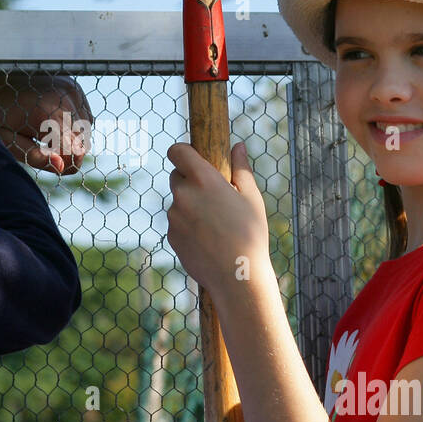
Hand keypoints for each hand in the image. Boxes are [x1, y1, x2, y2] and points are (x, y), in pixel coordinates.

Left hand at [0, 70, 91, 174]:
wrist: (0, 79)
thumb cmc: (2, 115)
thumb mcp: (9, 140)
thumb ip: (34, 157)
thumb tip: (61, 167)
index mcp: (46, 115)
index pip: (74, 149)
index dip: (69, 163)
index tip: (56, 165)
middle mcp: (65, 101)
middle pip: (81, 142)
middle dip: (67, 151)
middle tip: (44, 147)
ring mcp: (72, 92)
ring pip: (84, 130)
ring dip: (71, 137)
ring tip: (46, 131)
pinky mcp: (76, 88)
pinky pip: (84, 117)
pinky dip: (72, 124)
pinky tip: (53, 120)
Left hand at [165, 140, 270, 299]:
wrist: (237, 275)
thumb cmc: (250, 234)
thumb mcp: (251, 197)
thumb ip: (241, 168)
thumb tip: (238, 146)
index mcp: (203, 180)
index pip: (177, 151)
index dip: (183, 151)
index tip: (193, 157)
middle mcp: (183, 195)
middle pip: (176, 176)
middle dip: (190, 180)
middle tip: (212, 195)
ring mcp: (174, 216)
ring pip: (178, 202)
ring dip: (190, 205)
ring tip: (216, 223)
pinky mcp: (171, 235)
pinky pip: (177, 223)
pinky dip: (188, 225)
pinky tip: (208, 239)